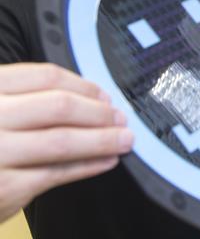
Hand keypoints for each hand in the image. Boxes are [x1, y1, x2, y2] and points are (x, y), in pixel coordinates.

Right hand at [0, 63, 132, 221]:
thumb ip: (21, 99)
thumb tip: (82, 99)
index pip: (44, 76)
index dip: (82, 84)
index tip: (103, 93)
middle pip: (59, 106)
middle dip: (99, 112)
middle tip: (120, 117)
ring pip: (62, 140)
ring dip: (102, 139)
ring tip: (123, 139)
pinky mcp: (3, 188)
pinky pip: (56, 173)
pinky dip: (88, 166)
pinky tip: (104, 161)